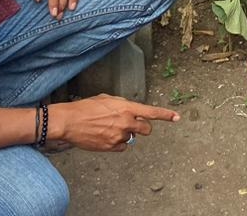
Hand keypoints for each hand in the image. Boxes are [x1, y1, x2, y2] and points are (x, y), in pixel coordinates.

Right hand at [48, 94, 178, 151]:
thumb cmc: (86, 107)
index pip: (151, 112)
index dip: (165, 115)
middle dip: (142, 128)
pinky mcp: (111, 147)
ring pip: (131, 138)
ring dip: (124, 134)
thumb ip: (123, 105)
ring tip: (107, 128)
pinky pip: (122, 147)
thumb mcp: (107, 99)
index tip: (177, 117)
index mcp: (126, 107)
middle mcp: (125, 122)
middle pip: (146, 130)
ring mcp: (119, 136)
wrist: (69, 121)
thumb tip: (130, 111)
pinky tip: (105, 136)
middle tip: (133, 126)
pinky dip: (116, 143)